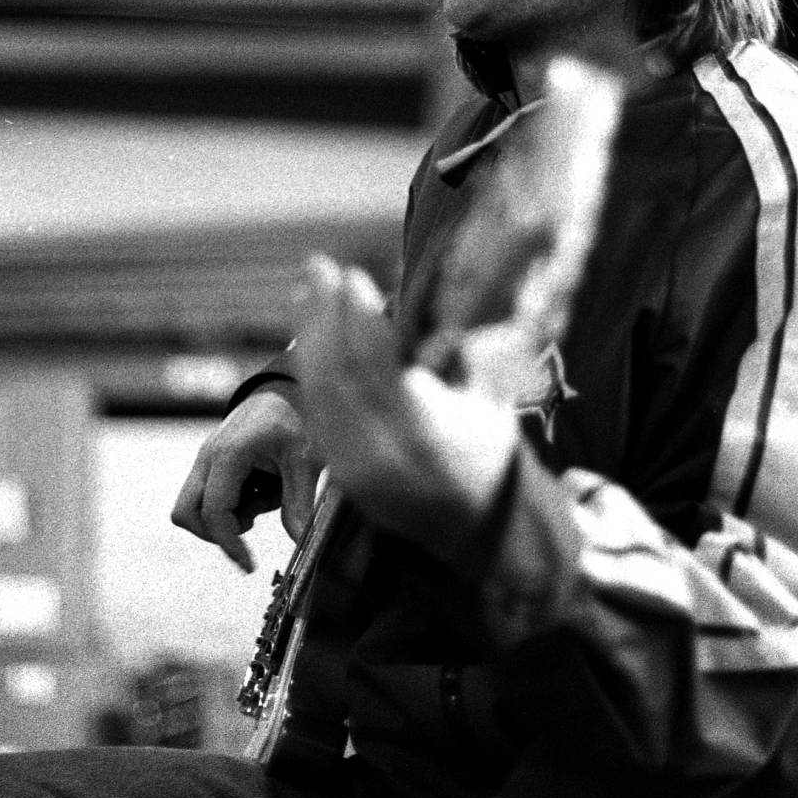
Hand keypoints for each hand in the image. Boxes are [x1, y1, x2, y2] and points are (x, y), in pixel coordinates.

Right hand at [171, 386, 321, 572]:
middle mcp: (207, 458)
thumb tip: (300, 542)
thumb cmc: (297, 419)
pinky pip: (208, 496)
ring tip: (266, 494)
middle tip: (253, 522)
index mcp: (229, 455)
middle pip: (186, 513)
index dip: (229, 544)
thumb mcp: (306, 458)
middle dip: (216, 532)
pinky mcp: (210, 464)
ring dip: (229, 515)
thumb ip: (300, 501)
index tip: (249, 565)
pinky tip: (261, 485)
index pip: (214, 513)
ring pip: (195, 508)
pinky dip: (233, 503)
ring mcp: (205, 460)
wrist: (285, 390)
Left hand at [294, 255, 518, 543]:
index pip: (376, 365)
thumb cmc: (491, 455)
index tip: (352, 275)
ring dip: (309, 337)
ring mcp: (357, 471)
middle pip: (337, 374)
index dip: (358, 317)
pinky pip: (317, 415)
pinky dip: (311, 372)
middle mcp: (383, 456)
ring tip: (305, 291)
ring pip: (319, 394)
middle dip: (324, 315)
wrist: (481, 531)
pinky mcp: (342, 478)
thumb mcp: (487, 401)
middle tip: (317, 266)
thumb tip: (430, 300)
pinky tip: (309, 339)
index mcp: (426, 434)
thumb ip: (456, 357)